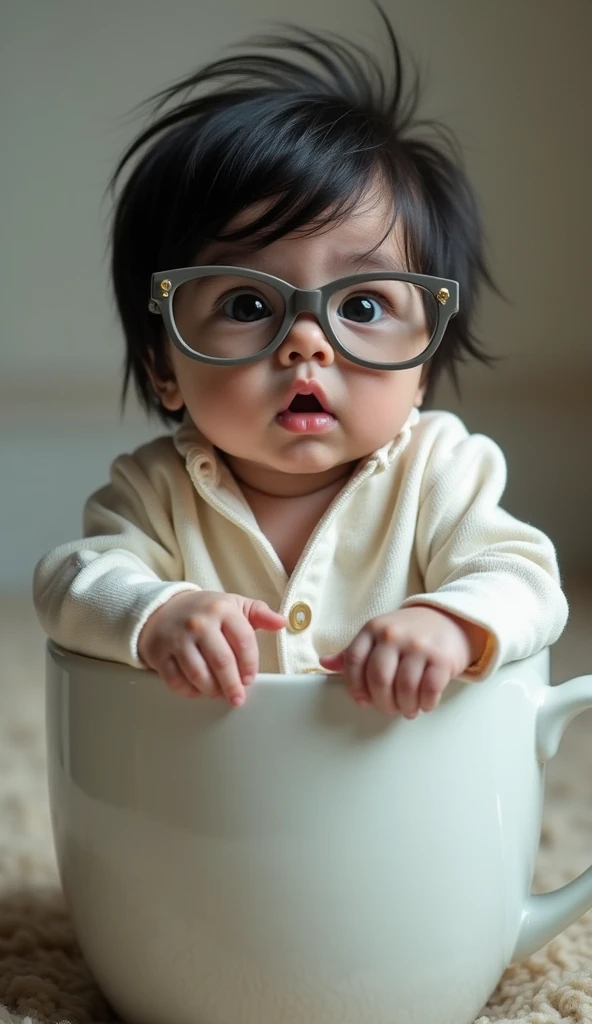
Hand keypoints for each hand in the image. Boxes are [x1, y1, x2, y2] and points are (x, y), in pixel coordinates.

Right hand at [138, 591, 285, 705]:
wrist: (162, 608)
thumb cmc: (205, 611)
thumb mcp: (234, 605)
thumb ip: (259, 613)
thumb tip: (282, 622)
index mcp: (222, 609)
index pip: (244, 641)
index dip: (250, 664)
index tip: (250, 678)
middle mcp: (199, 623)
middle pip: (222, 662)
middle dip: (233, 685)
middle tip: (237, 698)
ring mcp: (178, 638)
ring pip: (199, 674)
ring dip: (212, 690)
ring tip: (219, 694)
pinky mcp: (160, 653)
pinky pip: (176, 681)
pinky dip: (189, 691)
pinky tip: (198, 691)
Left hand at [319, 606, 486, 717]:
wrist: (451, 619)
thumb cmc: (409, 633)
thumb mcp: (378, 635)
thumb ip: (353, 652)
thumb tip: (325, 663)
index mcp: (373, 629)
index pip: (354, 661)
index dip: (355, 687)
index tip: (363, 700)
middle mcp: (394, 635)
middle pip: (379, 679)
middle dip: (383, 702)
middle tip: (389, 708)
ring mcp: (419, 645)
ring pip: (404, 688)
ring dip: (405, 706)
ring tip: (407, 709)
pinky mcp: (442, 658)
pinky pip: (429, 690)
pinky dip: (425, 703)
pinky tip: (424, 703)